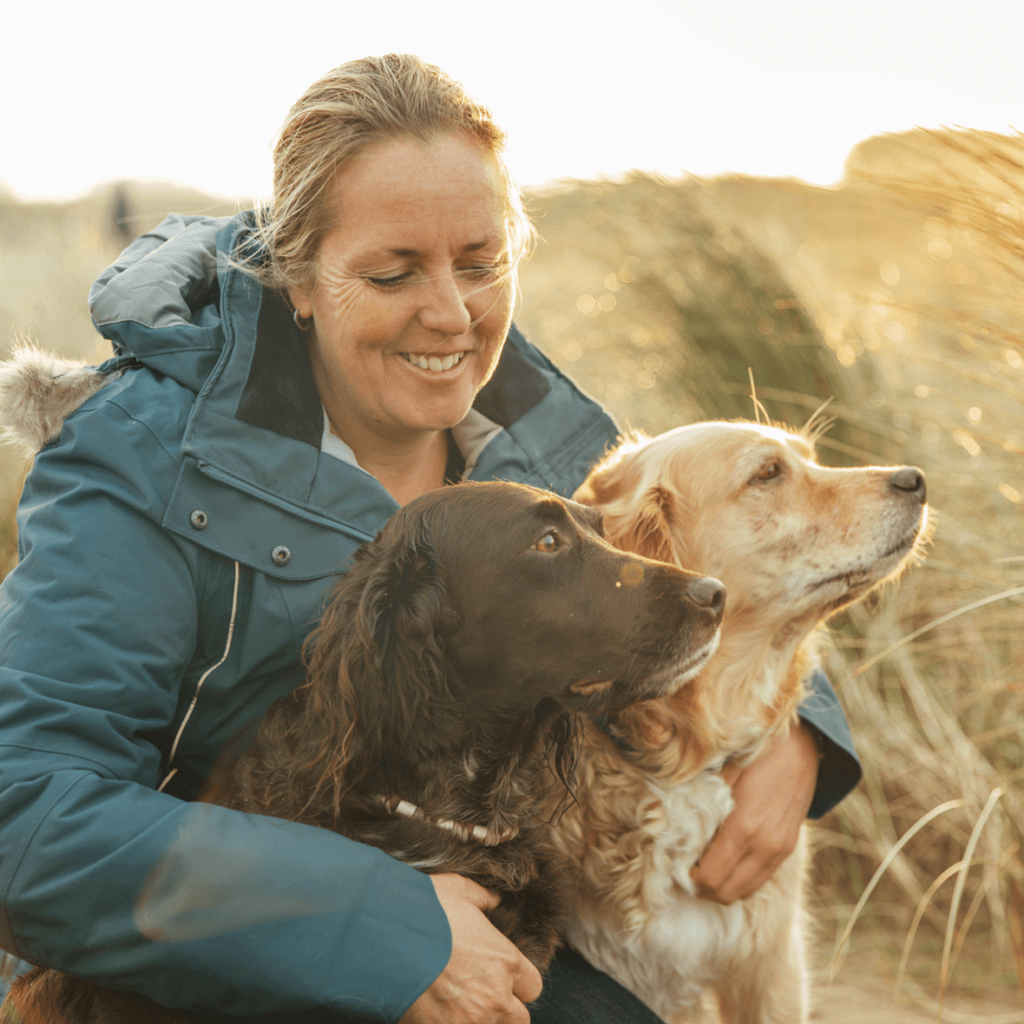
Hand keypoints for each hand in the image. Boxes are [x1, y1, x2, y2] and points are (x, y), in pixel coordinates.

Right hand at [399, 873, 541, 1023]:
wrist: (382, 939)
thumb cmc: (423, 912)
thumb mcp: (457, 890)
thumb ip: (483, 898)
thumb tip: (495, 900)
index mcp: (505, 960)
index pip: (533, 986)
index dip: (518, 982)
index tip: (502, 977)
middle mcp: (496, 995)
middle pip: (519, 1018)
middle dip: (504, 1008)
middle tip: (481, 995)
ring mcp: (471, 1021)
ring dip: (483, 1020)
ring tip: (461, 1005)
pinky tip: (442, 1014)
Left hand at [690, 723, 818, 904]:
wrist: (802, 748)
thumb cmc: (755, 754)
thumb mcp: (722, 774)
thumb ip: (703, 805)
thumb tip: (678, 831)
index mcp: (742, 827)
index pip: (710, 877)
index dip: (689, 876)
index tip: (678, 862)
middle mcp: (763, 846)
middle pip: (726, 893)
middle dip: (702, 886)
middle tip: (688, 867)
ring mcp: (779, 851)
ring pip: (744, 892)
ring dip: (722, 886)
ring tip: (706, 865)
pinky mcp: (788, 850)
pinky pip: (760, 880)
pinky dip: (741, 879)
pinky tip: (728, 859)